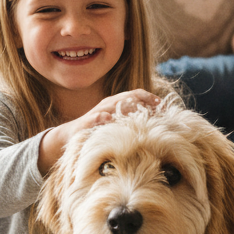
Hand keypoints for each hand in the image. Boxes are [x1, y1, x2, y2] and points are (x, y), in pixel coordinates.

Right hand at [39, 89, 160, 174]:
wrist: (68, 138)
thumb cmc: (97, 131)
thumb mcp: (116, 125)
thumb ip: (132, 121)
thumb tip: (156, 125)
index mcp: (117, 103)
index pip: (136, 95)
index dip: (151, 98)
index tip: (165, 106)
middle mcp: (108, 105)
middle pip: (128, 97)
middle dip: (143, 99)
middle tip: (158, 106)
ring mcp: (96, 113)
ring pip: (112, 104)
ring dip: (125, 105)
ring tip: (138, 107)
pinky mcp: (85, 123)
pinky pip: (93, 118)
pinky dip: (100, 117)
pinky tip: (106, 118)